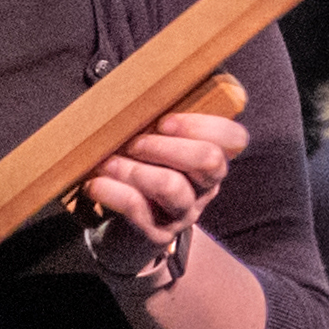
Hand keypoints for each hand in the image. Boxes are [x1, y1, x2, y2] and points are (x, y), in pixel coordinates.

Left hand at [78, 105, 243, 283]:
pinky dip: (112, 191)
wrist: (126, 237)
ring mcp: (183, 214)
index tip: (165, 121)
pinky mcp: (157, 234)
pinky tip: (95, 184)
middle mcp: (204, 188)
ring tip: (108, 163)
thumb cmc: (140, 179)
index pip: (234, 138)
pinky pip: (137, 208)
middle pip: (209, 161)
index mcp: (209, 161)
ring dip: (134, 168)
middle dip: (167, 146)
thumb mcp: (155, 152)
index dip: (204, 125)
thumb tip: (134, 91)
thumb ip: (157, 127)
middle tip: (134, 144)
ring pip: (172, 186)